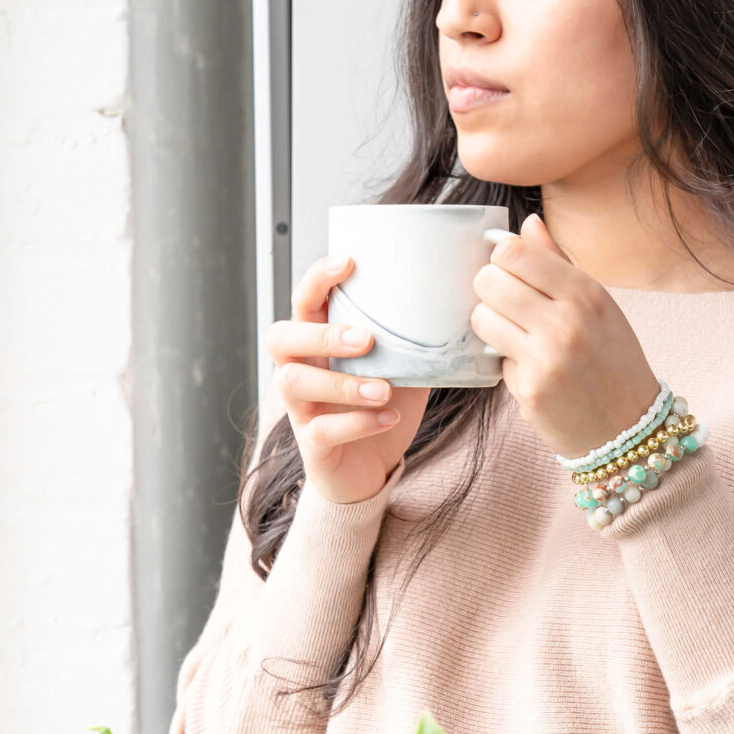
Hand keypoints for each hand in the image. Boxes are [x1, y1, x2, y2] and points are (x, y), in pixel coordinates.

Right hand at [265, 254, 429, 503]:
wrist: (371, 472)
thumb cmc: (382, 409)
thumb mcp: (402, 370)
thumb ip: (412, 342)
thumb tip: (452, 306)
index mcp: (319, 345)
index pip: (304, 303)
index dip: (317, 280)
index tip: (349, 262)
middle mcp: (300, 372)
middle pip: (281, 338)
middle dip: (322, 333)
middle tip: (367, 339)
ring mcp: (301, 410)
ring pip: (294, 383)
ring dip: (341, 383)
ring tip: (384, 388)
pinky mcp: (312, 446)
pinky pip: (321, 431)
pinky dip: (358, 422)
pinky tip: (389, 417)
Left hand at [470, 213, 659, 459]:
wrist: (629, 429)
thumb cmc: (613, 361)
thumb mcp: (599, 305)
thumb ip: (558, 263)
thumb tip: (528, 224)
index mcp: (586, 293)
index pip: (515, 252)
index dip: (502, 258)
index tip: (510, 271)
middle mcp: (566, 322)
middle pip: (489, 280)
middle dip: (490, 289)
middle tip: (506, 304)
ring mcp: (545, 359)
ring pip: (481, 318)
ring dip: (490, 324)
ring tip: (514, 335)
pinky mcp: (529, 390)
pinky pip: (493, 358)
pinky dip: (505, 360)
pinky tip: (530, 369)